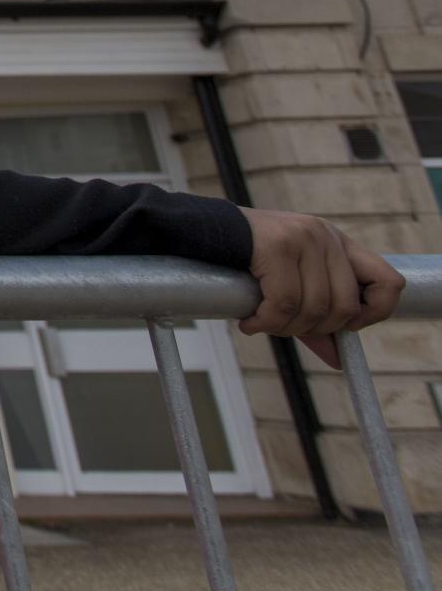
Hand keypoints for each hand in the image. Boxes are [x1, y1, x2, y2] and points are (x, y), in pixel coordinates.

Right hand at [240, 208, 402, 368]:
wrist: (202, 230)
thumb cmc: (248, 259)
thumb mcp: (290, 284)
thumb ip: (315, 318)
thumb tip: (338, 360)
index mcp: (338, 244)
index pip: (389, 283)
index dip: (374, 314)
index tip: (345, 327)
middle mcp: (326, 236)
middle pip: (344, 306)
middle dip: (314, 330)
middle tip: (284, 329)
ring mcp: (303, 237)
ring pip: (314, 308)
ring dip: (284, 328)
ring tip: (261, 324)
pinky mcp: (277, 245)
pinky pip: (283, 302)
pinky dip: (266, 322)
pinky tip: (250, 322)